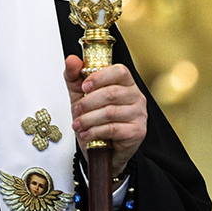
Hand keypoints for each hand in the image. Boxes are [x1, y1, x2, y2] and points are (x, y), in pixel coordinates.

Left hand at [64, 55, 146, 177]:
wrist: (102, 150)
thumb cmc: (94, 120)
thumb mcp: (80, 96)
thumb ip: (75, 77)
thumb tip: (71, 60)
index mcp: (126, 83)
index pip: (119, 71)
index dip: (100, 77)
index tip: (84, 86)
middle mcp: (136, 96)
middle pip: (111, 93)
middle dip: (88, 103)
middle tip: (76, 110)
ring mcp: (139, 114)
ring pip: (110, 112)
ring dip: (88, 119)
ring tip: (78, 124)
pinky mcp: (138, 132)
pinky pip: (113, 129)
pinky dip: (95, 131)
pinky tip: (87, 134)